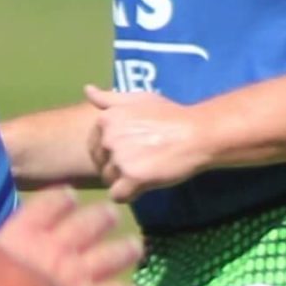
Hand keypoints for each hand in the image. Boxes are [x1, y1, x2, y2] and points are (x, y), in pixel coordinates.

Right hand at [0, 187, 147, 285]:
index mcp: (25, 233)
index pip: (51, 204)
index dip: (63, 199)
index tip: (71, 197)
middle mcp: (58, 246)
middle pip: (90, 223)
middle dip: (103, 218)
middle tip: (112, 215)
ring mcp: (80, 273)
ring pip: (113, 254)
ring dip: (126, 250)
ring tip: (135, 247)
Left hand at [84, 84, 214, 202]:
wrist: (197, 134)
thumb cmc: (171, 115)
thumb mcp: (139, 98)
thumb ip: (110, 98)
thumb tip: (87, 89)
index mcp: (105, 119)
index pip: (94, 145)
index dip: (112, 151)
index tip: (133, 148)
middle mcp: (108, 138)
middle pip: (100, 164)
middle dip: (116, 166)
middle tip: (142, 160)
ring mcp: (119, 158)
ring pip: (108, 180)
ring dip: (123, 180)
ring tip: (146, 170)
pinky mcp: (132, 178)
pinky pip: (117, 195)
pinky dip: (129, 195)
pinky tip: (144, 185)